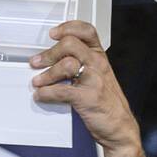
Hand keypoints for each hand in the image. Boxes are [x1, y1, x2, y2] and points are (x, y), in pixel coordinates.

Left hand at [30, 20, 149, 156]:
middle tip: (36, 62)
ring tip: (38, 82)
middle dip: (49, 53)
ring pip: (66, 65)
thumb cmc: (107, 104)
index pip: (86, 31)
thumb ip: (82, 65)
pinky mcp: (87, 98)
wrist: (120, 128)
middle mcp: (98, 65)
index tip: (53, 33)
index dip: (68, 28)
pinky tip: (42, 96)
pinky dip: (47, 93)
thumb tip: (53, 61)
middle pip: (70, 44)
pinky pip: (62, 91)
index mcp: (100, 57)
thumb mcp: (98, 77)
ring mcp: (94, 80)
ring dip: (46, 74)